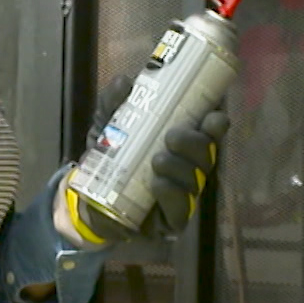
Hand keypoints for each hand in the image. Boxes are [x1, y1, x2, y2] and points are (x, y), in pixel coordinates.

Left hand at [62, 75, 230, 243]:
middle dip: (195, 144)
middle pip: (206, 156)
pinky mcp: (170, 221)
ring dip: (180, 168)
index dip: (215, 123)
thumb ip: (113, 104)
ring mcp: (182, 195)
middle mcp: (188, 167)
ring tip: (158, 160)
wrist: (88, 201)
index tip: (213, 115)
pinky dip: (171, 195)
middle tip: (173, 136)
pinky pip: (180, 211)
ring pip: (195, 182)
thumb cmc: (109, 158)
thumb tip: (125, 82)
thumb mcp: (106, 126)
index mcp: (181, 142)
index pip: (208, 131)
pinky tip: (158, 184)